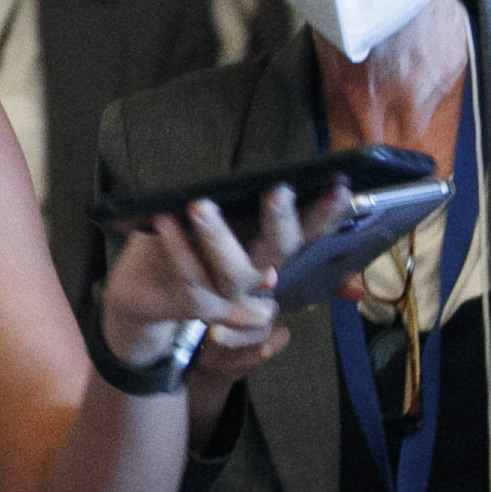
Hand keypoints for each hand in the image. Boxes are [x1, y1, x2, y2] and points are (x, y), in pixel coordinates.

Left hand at [99, 182, 351, 401]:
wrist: (151, 297)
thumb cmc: (193, 250)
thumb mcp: (224, 230)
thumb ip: (259, 218)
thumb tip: (331, 207)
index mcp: (272, 251)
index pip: (311, 230)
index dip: (327, 214)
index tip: (338, 187)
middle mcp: (260, 276)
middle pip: (282, 250)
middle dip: (281, 221)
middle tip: (278, 190)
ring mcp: (230, 295)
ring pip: (235, 274)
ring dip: (218, 237)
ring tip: (200, 205)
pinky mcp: (197, 304)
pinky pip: (190, 278)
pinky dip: (177, 248)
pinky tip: (165, 217)